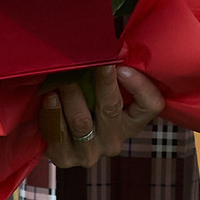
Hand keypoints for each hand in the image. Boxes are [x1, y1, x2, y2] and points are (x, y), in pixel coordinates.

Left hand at [38, 65, 162, 170]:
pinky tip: (48, 98)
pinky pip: (58, 133)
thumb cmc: (84, 101)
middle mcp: (114, 141)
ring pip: (81, 122)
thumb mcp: (101, 90)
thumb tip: (108, 41)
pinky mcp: (65, 158)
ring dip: (70, 95)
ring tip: (60, 80)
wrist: (55, 133)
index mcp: (130, 122)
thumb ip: (110, 72)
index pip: (151, 105)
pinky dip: (52, 112)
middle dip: (102, 82)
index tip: (121, 66)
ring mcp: (90, 153)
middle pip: (111, 109)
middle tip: (93, 62)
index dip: (140, 86)